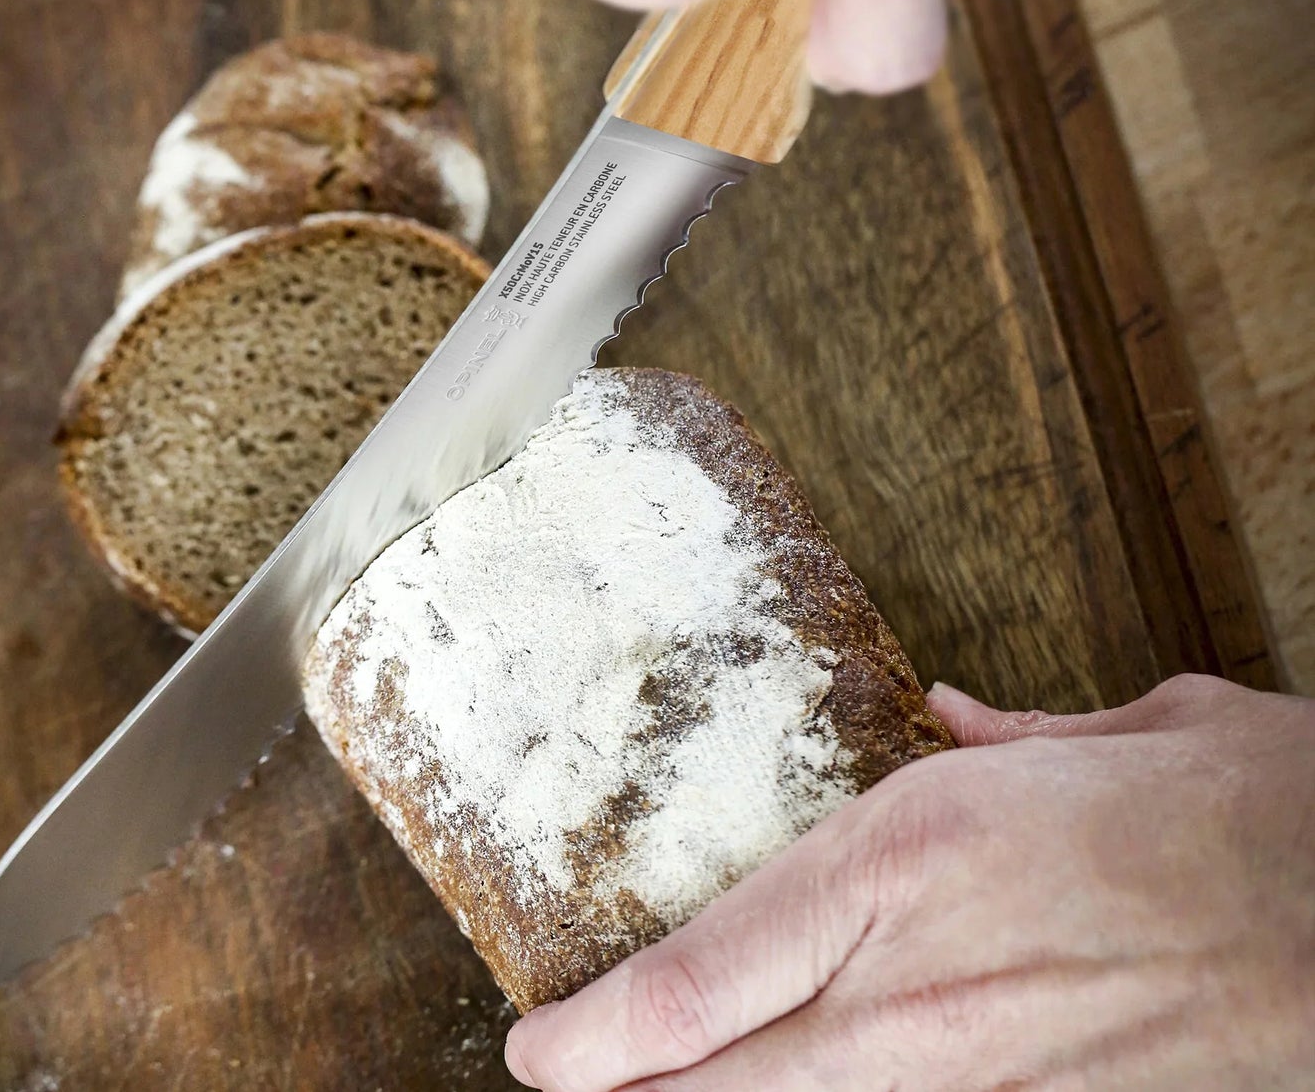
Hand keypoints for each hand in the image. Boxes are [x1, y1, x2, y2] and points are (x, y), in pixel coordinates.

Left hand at [505, 675, 1314, 1090]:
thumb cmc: (1232, 809)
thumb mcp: (1112, 730)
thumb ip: (1009, 733)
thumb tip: (954, 714)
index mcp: (905, 858)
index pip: (701, 978)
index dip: (595, 1034)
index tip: (536, 1047)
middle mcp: (915, 984)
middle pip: (718, 1081)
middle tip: (562, 1088)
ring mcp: (977, 1078)